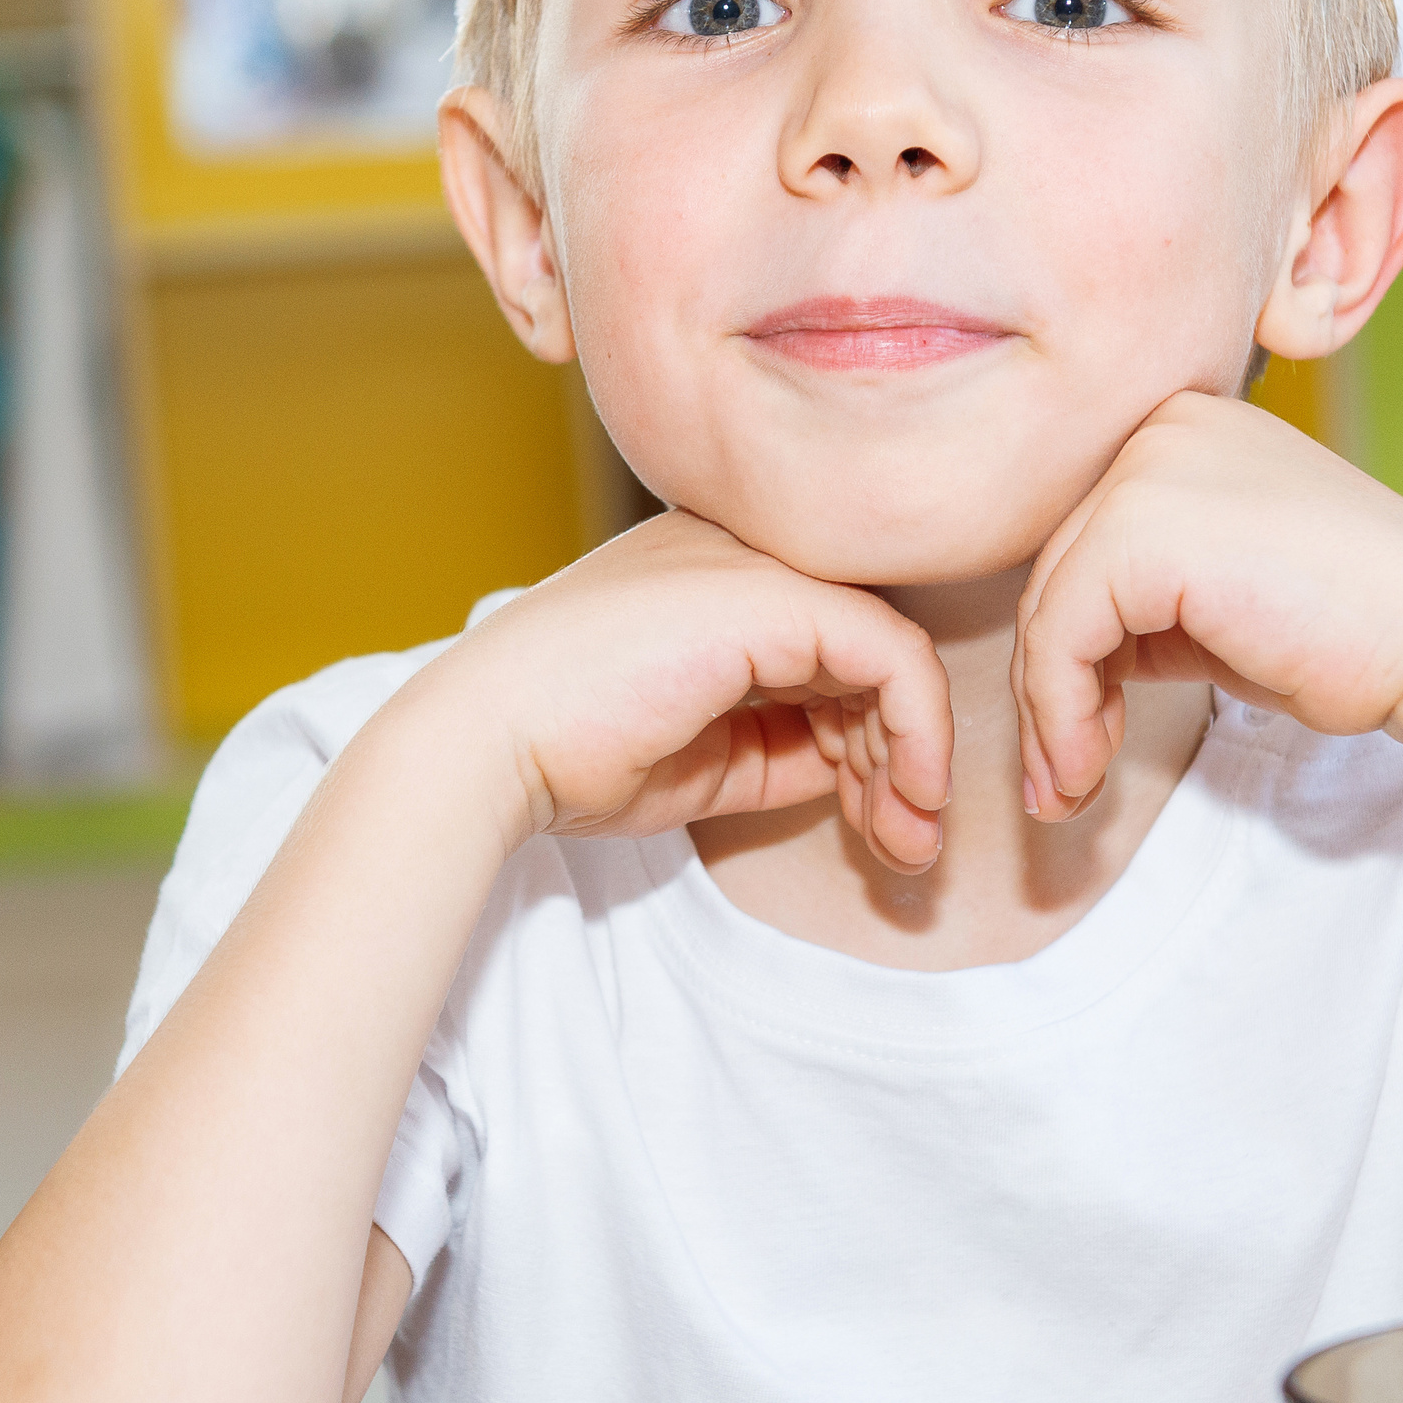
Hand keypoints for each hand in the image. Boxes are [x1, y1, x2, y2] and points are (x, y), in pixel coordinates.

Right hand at [434, 510, 951, 869]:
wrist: (483, 746)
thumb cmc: (567, 757)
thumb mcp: (703, 759)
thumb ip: (782, 748)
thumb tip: (864, 770)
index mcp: (716, 580)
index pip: (830, 651)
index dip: (868, 741)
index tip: (876, 825)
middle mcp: (744, 556)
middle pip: (867, 653)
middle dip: (902, 759)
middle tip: (911, 846)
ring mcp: (759, 564)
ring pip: (892, 652)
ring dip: (915, 760)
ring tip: (910, 843)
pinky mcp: (775, 595)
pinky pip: (893, 655)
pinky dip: (919, 732)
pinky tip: (908, 798)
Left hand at [1011, 391, 1402, 816]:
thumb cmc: (1354, 634)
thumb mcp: (1224, 604)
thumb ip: (1145, 608)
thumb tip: (1061, 666)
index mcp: (1187, 429)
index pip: (1090, 546)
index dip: (1072, 652)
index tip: (1079, 740)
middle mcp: (1162, 428)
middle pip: (1059, 574)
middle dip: (1050, 690)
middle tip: (1061, 781)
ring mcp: (1150, 468)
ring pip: (1047, 608)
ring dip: (1049, 716)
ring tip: (1071, 789)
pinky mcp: (1141, 528)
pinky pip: (1057, 635)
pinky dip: (1060, 714)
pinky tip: (1087, 766)